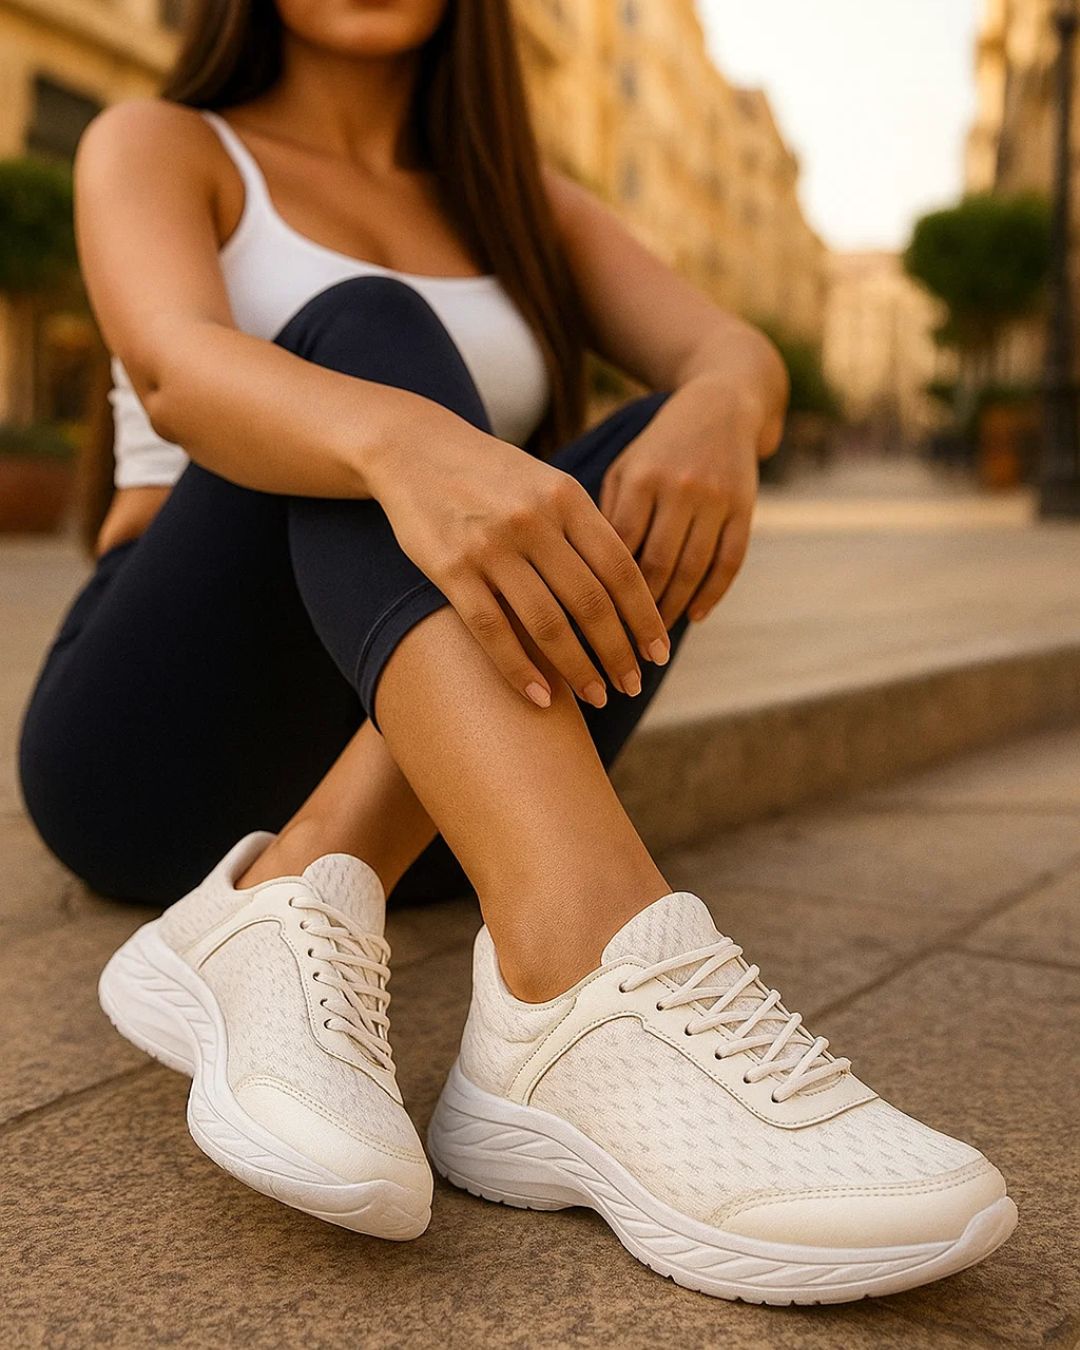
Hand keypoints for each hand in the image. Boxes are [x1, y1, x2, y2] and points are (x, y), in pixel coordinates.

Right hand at [369, 422, 670, 709]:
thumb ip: (586, 529)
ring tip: (597, 697)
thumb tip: (633, 589)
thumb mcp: (548, 484)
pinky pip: (492, 630)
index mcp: (566, 498)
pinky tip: (542, 697)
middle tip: (632, 686)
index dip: (644, 617)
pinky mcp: (450, 570)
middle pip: (590, 603)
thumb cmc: (493, 475)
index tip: (658, 652)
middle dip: (618, 653)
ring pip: (547, 624)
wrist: (414, 450)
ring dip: (578, 669)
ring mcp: (490, 546)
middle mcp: (533, 521)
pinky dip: (520, 670)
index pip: (621, 569)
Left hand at [600, 379, 767, 626]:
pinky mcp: (744, 507)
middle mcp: (679, 488)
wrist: (720, 406)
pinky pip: (730, 560)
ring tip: (655, 640)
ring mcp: (716, 498)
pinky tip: (696, 615)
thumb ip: (609, 516)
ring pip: (693, 568)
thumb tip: (590, 578)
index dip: (605, 589)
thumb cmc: (658, 449)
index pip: (619, 547)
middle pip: (656, 564)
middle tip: (622, 645)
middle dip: (639, 611)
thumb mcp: (624, 469)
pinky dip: (713, 592)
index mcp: (640, 478)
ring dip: (674, 609)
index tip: (590, 622)